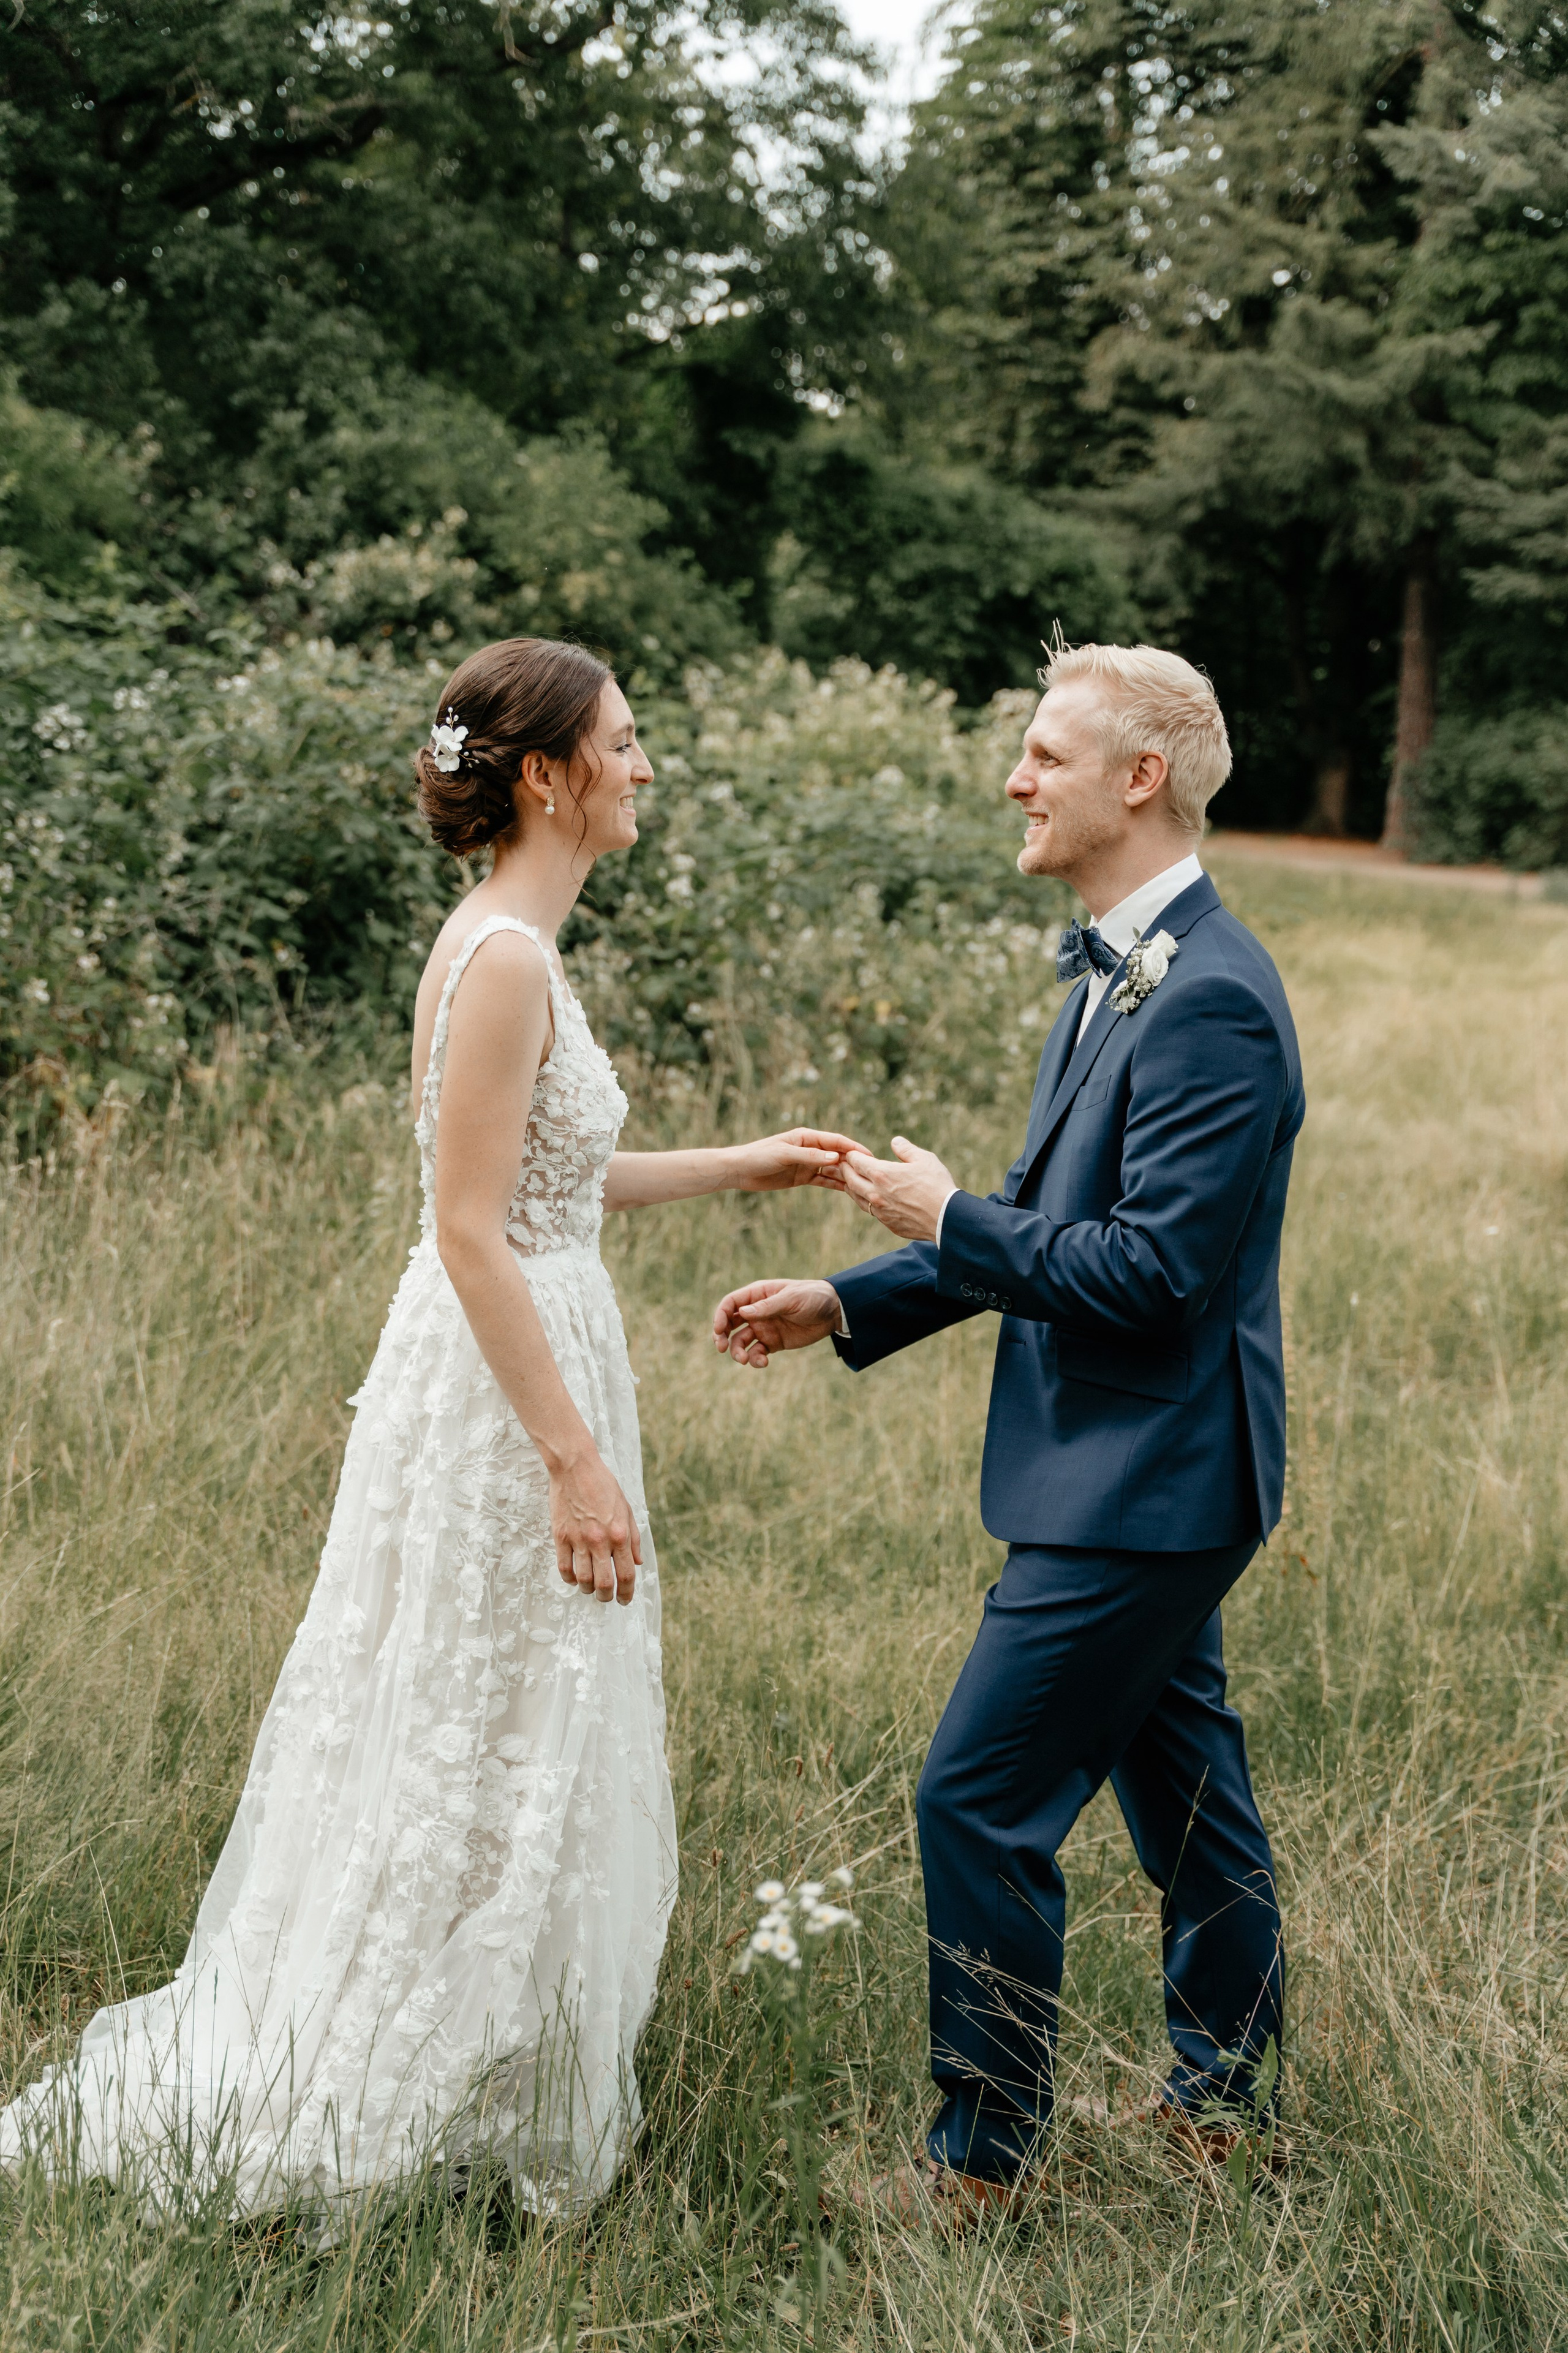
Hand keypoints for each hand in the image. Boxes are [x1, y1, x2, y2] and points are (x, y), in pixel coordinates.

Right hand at [549, 1447, 641, 1604]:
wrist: (575, 1467)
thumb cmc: (603, 1485)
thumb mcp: (627, 1509)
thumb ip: (633, 1538)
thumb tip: (637, 1562)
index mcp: (620, 1534)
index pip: (626, 1574)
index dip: (627, 1593)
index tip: (625, 1600)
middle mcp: (600, 1540)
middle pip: (604, 1583)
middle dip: (607, 1597)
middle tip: (607, 1598)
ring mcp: (578, 1540)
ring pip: (583, 1580)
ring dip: (588, 1589)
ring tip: (590, 1588)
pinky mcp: (560, 1536)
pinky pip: (564, 1567)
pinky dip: (569, 1579)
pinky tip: (574, 1578)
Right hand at [712, 1277, 842, 1368]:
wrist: (834, 1311)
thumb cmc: (812, 1297)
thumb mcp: (791, 1299)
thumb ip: (767, 1306)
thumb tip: (742, 1313)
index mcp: (757, 1295)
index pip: (730, 1304)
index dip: (720, 1316)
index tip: (718, 1330)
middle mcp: (756, 1312)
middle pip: (729, 1324)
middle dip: (721, 1336)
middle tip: (721, 1348)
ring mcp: (763, 1328)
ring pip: (740, 1341)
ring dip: (737, 1352)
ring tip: (744, 1360)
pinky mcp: (773, 1343)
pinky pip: (757, 1353)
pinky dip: (755, 1360)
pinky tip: (763, 1363)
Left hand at [726, 1127, 868, 1193]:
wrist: (740, 1170)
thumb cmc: (759, 1156)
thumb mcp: (784, 1155)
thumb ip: (810, 1156)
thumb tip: (835, 1157)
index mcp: (807, 1137)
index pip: (836, 1141)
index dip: (853, 1147)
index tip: (870, 1155)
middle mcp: (810, 1149)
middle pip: (837, 1155)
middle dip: (854, 1162)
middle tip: (873, 1172)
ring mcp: (807, 1164)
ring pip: (833, 1169)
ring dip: (846, 1174)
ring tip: (864, 1183)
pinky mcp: (802, 1177)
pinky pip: (824, 1180)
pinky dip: (835, 1184)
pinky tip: (849, 1190)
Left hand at [840, 1137, 956, 1242]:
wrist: (946, 1218)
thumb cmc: (937, 1185)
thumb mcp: (924, 1159)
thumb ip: (906, 1149)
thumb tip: (895, 1142)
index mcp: (882, 1174)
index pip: (857, 1162)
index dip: (852, 1156)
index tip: (852, 1153)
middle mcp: (876, 1193)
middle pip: (851, 1180)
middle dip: (846, 1170)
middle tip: (845, 1165)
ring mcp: (880, 1210)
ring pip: (857, 1197)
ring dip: (852, 1187)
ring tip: (851, 1181)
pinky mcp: (888, 1223)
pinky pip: (871, 1211)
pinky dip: (866, 1201)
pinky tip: (870, 1198)